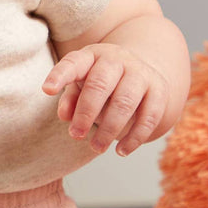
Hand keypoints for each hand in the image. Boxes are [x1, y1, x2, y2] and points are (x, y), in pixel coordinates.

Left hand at [42, 43, 168, 156]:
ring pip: (125, 102)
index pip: (73, 62)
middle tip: (76, 135)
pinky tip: (121, 151)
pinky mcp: (159, 90)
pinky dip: (135, 137)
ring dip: (109, 129)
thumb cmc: (101, 82)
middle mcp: (117, 60)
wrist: (140, 71)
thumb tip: (65, 115)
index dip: (60, 76)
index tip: (47, 90)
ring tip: (96, 147)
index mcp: (92, 55)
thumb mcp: (81, 84)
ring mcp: (141, 73)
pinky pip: (148, 117)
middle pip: (99, 85)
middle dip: (86, 113)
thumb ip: (70, 98)